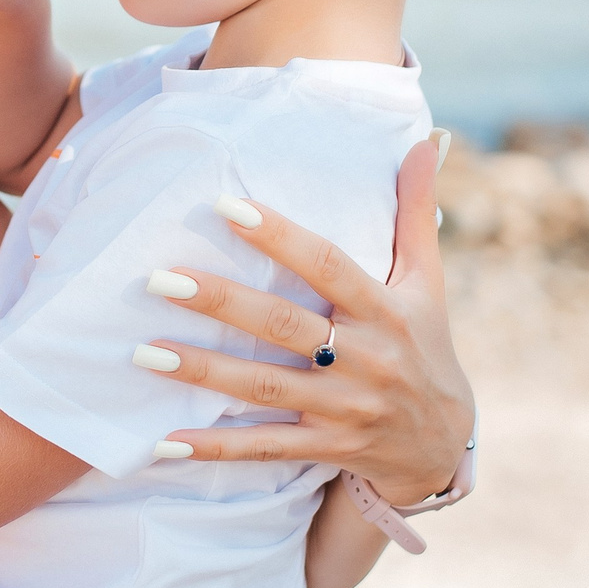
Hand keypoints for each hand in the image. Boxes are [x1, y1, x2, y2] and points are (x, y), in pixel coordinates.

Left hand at [139, 136, 471, 507]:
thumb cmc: (426, 345)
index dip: (280, 236)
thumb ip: (416, 212)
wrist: (444, 446)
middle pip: (283, 326)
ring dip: (203, 371)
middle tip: (160, 278)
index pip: (327, 265)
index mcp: (385, 310)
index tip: (226, 206)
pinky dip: (216, 446)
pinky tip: (165, 439)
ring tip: (144, 351)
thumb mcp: (429, 282)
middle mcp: (364, 359)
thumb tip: (427, 139)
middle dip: (220, 302)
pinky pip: (265, 449)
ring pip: (265, 388)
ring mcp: (343, 409)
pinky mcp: (325, 448)